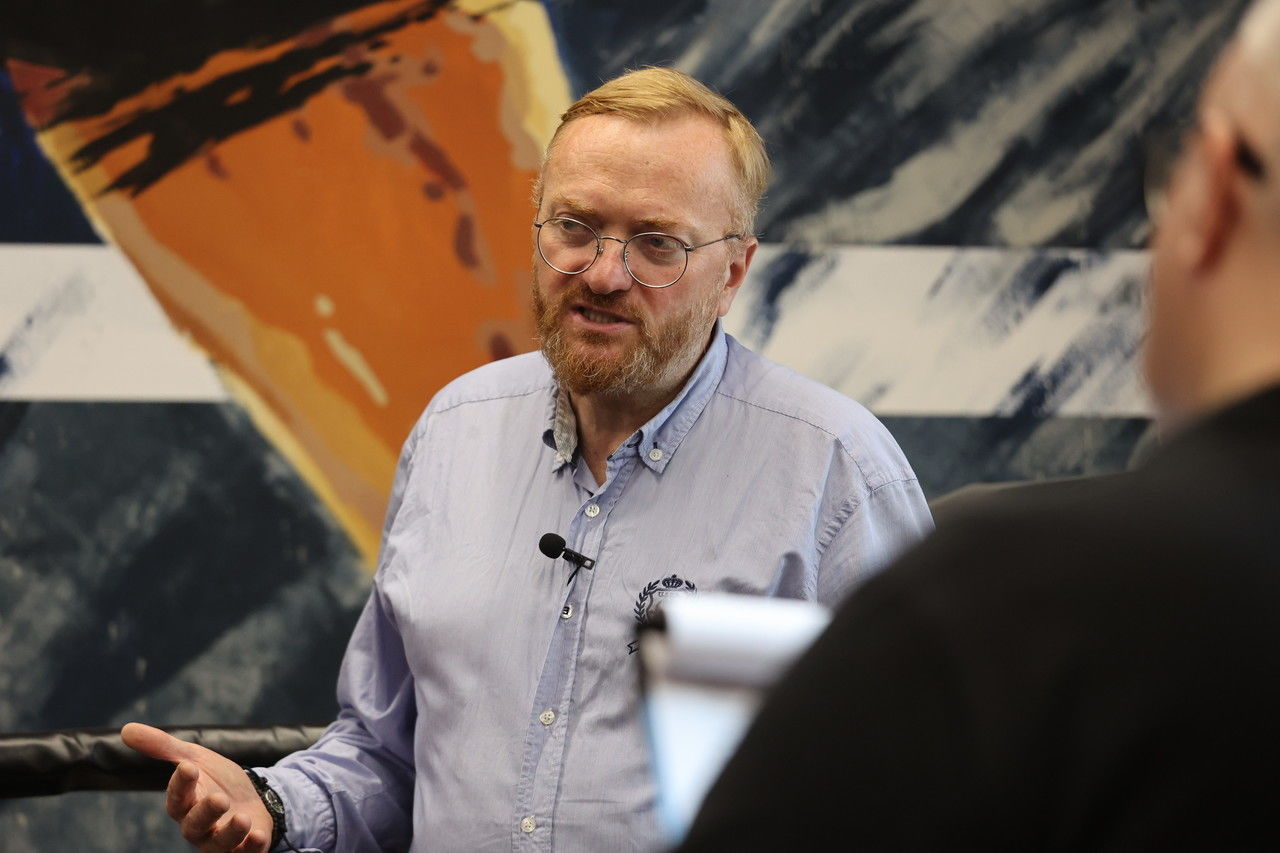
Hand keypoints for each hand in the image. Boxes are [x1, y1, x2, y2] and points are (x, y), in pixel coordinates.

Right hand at [120, 722, 274, 852]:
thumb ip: (163, 747)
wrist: (253, 796)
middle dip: (206, 812)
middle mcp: (199, 827)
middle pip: (195, 825)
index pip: (176, 798)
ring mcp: (221, 840)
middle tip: (220, 799)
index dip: (180, 785)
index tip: (188, 767)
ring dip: (231, 833)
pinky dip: (251, 847)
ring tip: (243, 819)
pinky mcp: (244, 849)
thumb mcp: (195, 758)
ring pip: (219, 844)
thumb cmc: (217, 780)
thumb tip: (125, 729)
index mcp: (185, 804)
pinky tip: (259, 835)